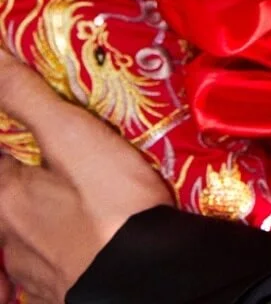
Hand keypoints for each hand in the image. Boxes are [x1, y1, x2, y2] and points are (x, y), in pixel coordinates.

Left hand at [0, 52, 170, 303]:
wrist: (146, 284)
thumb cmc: (109, 206)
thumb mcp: (72, 137)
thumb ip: (27, 96)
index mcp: (5, 198)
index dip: (9, 136)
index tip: (26, 128)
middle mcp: (9, 238)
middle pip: (6, 196)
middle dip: (24, 176)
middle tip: (59, 158)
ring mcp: (33, 271)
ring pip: (24, 231)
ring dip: (41, 212)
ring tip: (76, 195)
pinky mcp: (59, 293)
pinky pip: (49, 261)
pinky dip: (59, 244)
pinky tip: (84, 236)